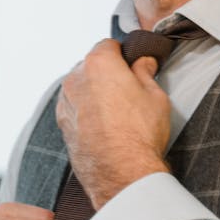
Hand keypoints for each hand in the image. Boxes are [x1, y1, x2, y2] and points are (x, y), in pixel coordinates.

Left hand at [56, 39, 171, 207]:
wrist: (122, 174)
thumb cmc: (139, 134)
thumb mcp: (155, 96)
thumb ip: (145, 73)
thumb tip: (144, 62)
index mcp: (99, 64)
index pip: (108, 45)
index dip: (123, 54)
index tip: (133, 65)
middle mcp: (76, 78)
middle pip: (92, 65)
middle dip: (108, 73)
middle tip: (129, 90)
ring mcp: (66, 102)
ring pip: (81, 87)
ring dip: (95, 92)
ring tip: (117, 112)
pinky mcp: (63, 124)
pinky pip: (75, 107)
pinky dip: (87, 111)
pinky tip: (105, 125)